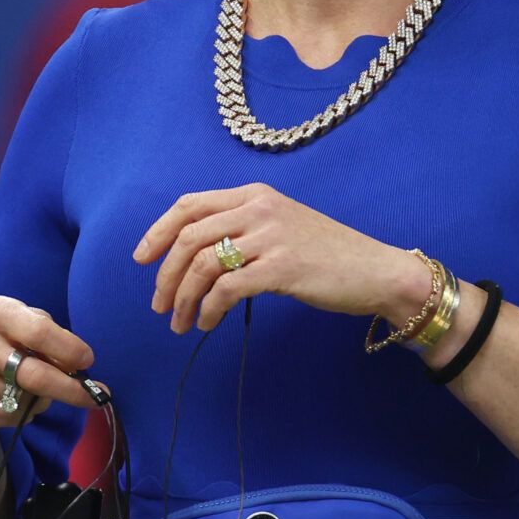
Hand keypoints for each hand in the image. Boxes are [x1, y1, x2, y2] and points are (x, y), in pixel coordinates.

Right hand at [0, 296, 103, 426]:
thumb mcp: (16, 315)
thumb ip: (47, 331)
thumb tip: (75, 362)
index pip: (40, 333)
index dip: (69, 349)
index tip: (87, 360)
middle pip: (35, 376)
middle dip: (71, 389)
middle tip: (96, 395)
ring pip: (26, 400)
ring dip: (44, 398)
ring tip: (38, 385)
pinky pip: (11, 417)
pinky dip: (26, 412)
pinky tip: (21, 398)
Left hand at [135, 183, 422, 333]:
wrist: (376, 270)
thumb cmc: (328, 255)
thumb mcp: (281, 226)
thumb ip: (243, 229)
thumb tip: (195, 256)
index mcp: (254, 195)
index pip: (190, 204)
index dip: (158, 231)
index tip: (142, 259)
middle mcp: (259, 208)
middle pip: (189, 237)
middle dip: (166, 275)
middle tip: (160, 305)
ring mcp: (271, 237)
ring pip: (203, 265)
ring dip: (184, 299)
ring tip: (181, 323)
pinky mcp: (282, 268)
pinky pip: (226, 289)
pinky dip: (209, 309)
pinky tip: (208, 323)